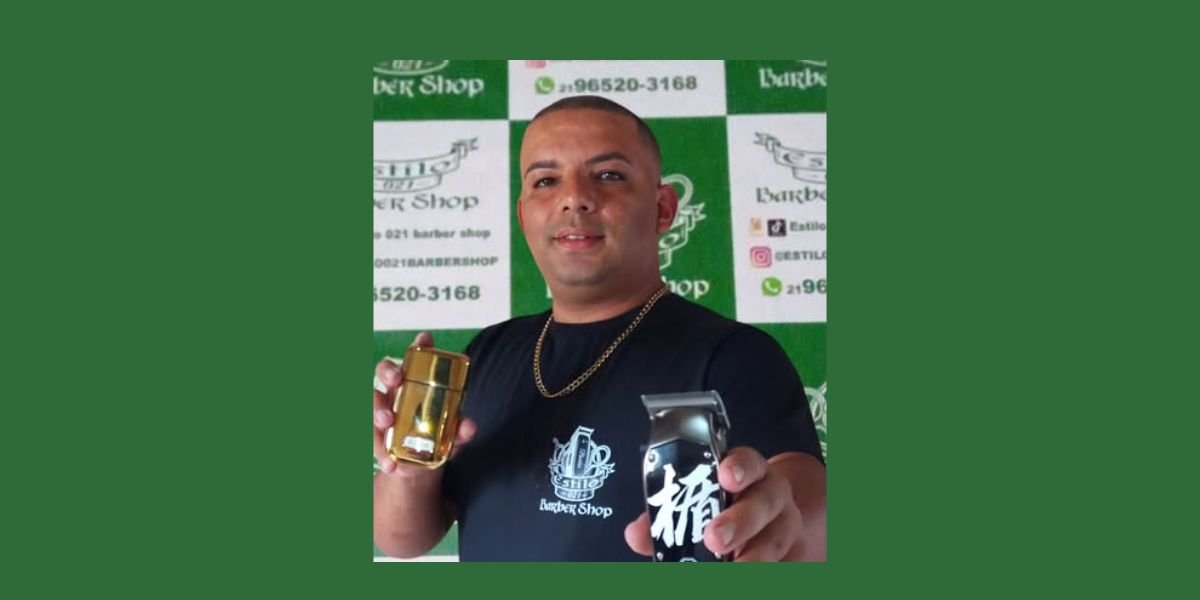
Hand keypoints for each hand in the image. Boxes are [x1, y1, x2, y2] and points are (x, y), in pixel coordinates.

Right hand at [372, 331, 475, 477]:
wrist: (419, 464)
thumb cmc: (436, 437)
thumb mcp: (451, 435)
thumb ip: (460, 430)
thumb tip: (469, 426)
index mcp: (417, 383)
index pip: (417, 356)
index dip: (420, 344)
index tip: (425, 339)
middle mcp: (397, 391)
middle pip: (385, 370)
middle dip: (388, 371)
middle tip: (395, 381)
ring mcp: (382, 409)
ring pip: (372, 400)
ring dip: (377, 409)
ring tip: (386, 423)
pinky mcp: (374, 432)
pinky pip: (371, 436)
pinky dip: (379, 450)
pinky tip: (390, 463)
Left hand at [624, 447, 806, 560]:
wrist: (773, 521)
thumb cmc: (727, 506)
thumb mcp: (700, 501)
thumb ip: (667, 514)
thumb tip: (636, 534)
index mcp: (750, 473)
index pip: (749, 462)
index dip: (739, 467)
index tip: (725, 476)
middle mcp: (772, 497)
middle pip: (764, 503)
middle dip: (739, 521)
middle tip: (714, 538)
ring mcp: (786, 527)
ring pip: (775, 540)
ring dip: (753, 558)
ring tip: (732, 571)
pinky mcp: (793, 555)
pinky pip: (785, 565)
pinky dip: (765, 573)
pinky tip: (746, 578)